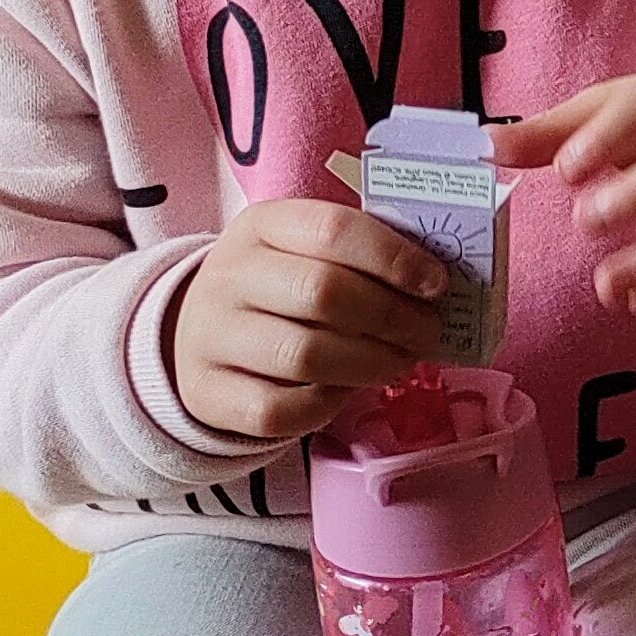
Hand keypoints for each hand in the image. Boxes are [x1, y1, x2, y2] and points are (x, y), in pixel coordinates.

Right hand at [164, 195, 445, 441]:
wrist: (198, 335)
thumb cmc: (280, 287)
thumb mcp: (307, 252)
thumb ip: (362, 257)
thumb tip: (437, 282)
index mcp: (261, 225)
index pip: (332, 229)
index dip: (393, 257)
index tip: (436, 284)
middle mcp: (228, 275)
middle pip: (323, 294)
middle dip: (392, 317)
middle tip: (427, 333)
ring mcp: (210, 336)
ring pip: (304, 356)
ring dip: (371, 363)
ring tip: (400, 362)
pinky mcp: (207, 393)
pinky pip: (279, 409)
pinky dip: (326, 405)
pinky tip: (347, 390)